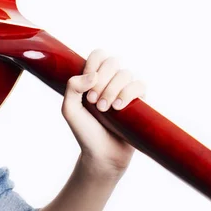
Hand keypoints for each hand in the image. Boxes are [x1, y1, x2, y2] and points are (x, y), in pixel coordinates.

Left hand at [61, 48, 146, 177]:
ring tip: (104, 109)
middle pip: (112, 61)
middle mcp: (111, 81)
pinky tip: (119, 108)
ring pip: (125, 73)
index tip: (87, 85)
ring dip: (112, 89)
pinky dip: (129, 93)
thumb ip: (72, 87)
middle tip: (93, 101)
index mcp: (93, 78)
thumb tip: (93, 75)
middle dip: (102, 80)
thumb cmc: (85, 131)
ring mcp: (126, 90)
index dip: (93, 64)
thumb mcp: (70, 109)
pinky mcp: (140, 102)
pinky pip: (140, 85)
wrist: (102, 154)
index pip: (98, 56)